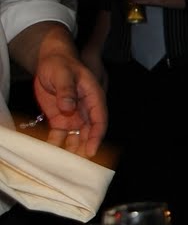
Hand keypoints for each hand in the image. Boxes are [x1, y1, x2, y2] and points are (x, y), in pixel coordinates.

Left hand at [32, 40, 107, 157]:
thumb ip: (66, 90)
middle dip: (85, 148)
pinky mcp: (60, 119)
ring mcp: (73, 116)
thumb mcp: (63, 74)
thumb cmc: (61, 64)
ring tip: (65, 161)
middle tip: (78, 162)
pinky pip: (60, 135)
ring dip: (72, 149)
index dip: (96, 136)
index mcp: (93, 98)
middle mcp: (86, 110)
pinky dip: (57, 144)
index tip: (91, 150)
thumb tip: (69, 107)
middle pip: (89, 133)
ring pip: (76, 137)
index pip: (99, 120)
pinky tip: (52, 151)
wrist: (50, 62)